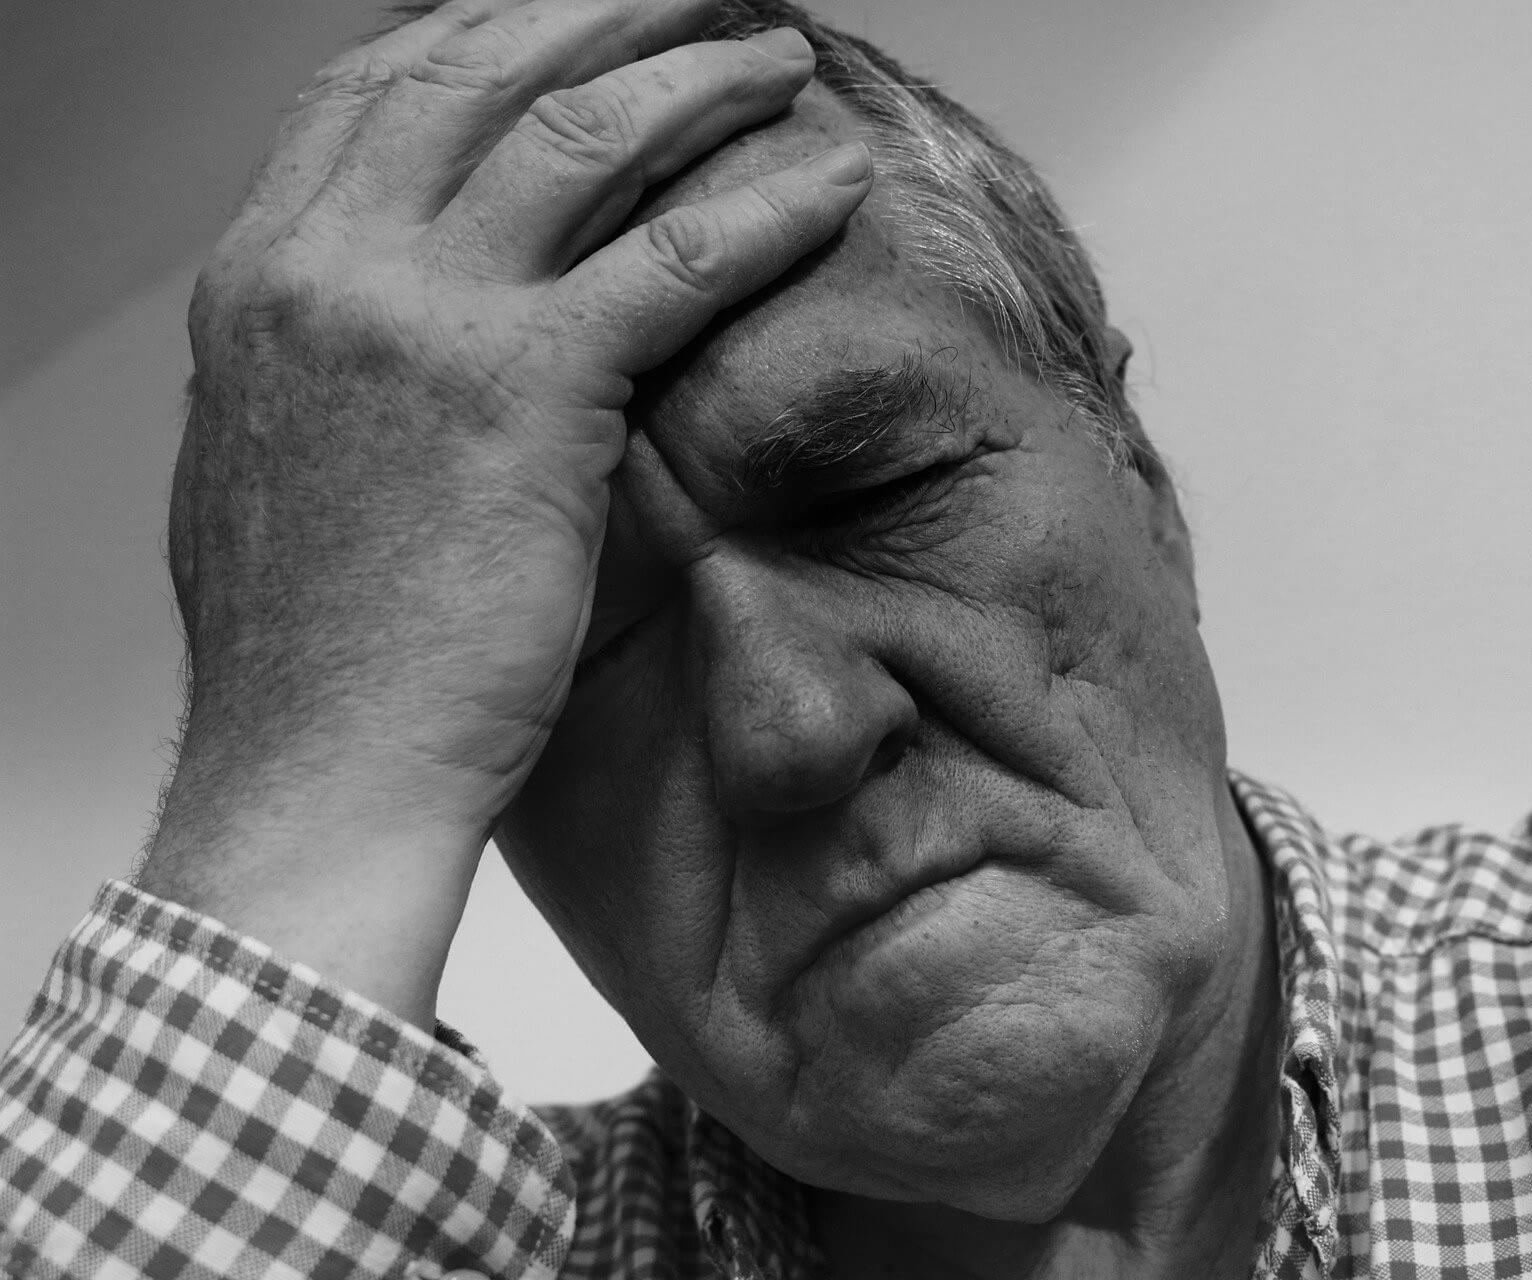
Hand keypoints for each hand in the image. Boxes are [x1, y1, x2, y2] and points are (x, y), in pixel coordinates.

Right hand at [139, 0, 870, 1022]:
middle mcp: (323, 268)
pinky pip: (667, 263)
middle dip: (599, 18)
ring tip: (775, 60)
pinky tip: (827, 190)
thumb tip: (389, 324)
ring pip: (576, 138)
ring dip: (694, 82)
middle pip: (476, 75)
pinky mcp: (519, 393)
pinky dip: (761, 215)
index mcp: (261, 282)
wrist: (312, 773)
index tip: (566, 19)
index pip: (369, 93)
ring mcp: (415, 319)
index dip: (480, 33)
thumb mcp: (282, 469)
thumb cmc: (314, 657)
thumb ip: (330, 367)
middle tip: (691, 1)